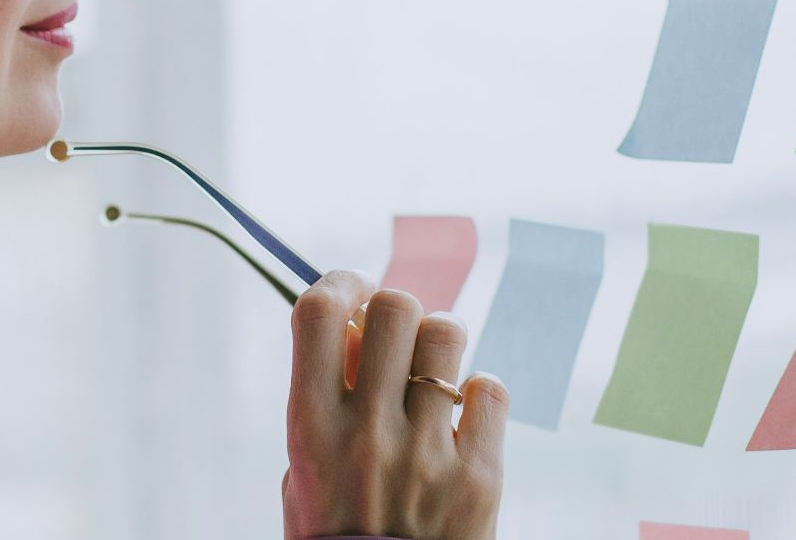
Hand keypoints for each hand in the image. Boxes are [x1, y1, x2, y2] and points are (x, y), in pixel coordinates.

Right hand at [282, 269, 507, 539]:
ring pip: (447, 335)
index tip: (353, 290)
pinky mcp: (478, 476)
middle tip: (396, 338)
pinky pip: (491, 390)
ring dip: (440, 345)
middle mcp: (367, 431)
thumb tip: (362, 328)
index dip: (340, 281)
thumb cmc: (336, 535)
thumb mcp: (305, 469)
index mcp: (310, 426)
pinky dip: (479, 395)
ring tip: (433, 376)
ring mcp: (425, 452)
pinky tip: (462, 421)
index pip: (319, 311)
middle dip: (396, 309)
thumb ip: (327, 398)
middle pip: (394, 307)